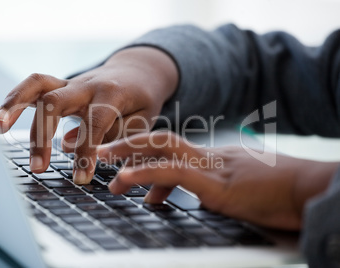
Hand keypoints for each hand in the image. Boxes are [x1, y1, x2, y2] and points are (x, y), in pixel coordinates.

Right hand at [0, 47, 177, 183]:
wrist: (137, 72)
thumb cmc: (141, 101)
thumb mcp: (142, 120)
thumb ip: (113, 135)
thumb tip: (68, 146)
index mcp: (113, 94)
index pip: (95, 123)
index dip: (87, 151)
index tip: (81, 178)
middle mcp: (88, 84)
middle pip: (56, 102)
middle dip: (43, 135)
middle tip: (38, 168)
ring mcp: (72, 82)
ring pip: (37, 84)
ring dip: (14, 105)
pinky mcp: (61, 85)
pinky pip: (34, 86)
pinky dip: (15, 99)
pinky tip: (1, 119)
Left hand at [98, 131, 338, 229]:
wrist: (309, 189)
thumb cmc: (277, 193)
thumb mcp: (235, 190)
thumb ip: (204, 189)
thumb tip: (174, 197)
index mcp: (212, 158)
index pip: (171, 149)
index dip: (144, 153)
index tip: (123, 167)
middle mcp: (208, 156)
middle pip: (161, 139)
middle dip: (129, 143)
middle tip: (103, 152)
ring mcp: (211, 167)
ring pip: (162, 150)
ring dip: (129, 154)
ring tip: (104, 164)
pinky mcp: (217, 184)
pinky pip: (174, 172)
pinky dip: (146, 173)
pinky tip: (124, 178)